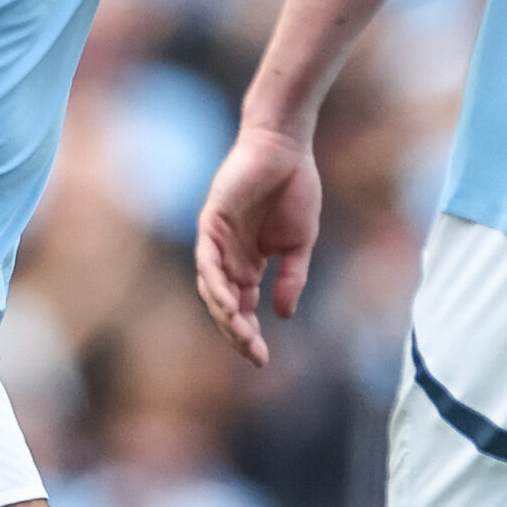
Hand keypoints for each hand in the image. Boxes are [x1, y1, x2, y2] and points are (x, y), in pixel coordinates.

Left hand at [194, 125, 322, 366]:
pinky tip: (228, 304)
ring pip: (211, 288)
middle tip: (252, 354)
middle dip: (236, 332)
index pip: (242, 307)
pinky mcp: (211, 222)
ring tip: (241, 336)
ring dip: (224, 315)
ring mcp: (217, 240)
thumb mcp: (299, 244)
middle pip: (224, 305)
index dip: (249, 333)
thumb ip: (291, 278)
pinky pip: (207, 261)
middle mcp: (228, 256)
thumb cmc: (295, 188)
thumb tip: (283, 315)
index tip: (262, 359)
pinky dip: (215, 284)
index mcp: (248, 263)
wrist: (287, 148)